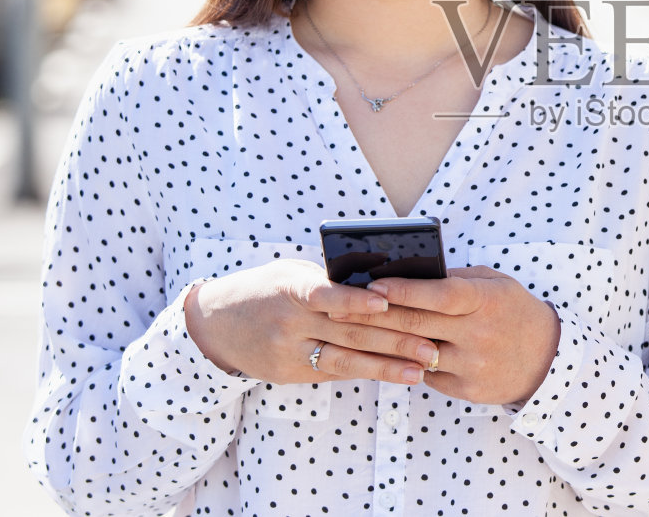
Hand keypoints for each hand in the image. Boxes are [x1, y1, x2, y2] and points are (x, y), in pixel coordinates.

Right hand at [183, 259, 439, 385]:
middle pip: (348, 331)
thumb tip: (382, 289)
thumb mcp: (290, 275)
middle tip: (431, 345)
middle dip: (394, 339)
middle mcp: (290, 322)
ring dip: (388, 365)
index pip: (325, 295)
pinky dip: (369, 371)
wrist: (216, 324)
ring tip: (422, 367)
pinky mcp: (291, 372)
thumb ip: (328, 282)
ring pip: (346, 359)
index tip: (388, 304)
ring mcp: (289, 351)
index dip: (356, 301)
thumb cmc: (266, 290)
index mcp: (291, 288)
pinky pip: (336, 372)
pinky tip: (397, 374)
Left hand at [345, 266, 560, 405]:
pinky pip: (426, 375)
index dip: (404, 290)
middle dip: (376, 316)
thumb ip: (456, 278)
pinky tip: (386, 353)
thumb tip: (408, 273)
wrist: (546, 358)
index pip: (440, 294)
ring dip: (383, 343)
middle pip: (418, 324)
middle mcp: (480, 334)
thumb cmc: (512, 311)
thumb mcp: (494, 283)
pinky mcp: (468, 390)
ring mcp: (473, 365)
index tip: (372, 285)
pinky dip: (406, 363)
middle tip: (343, 309)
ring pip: (415, 354)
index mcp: (487, 300)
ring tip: (354, 332)